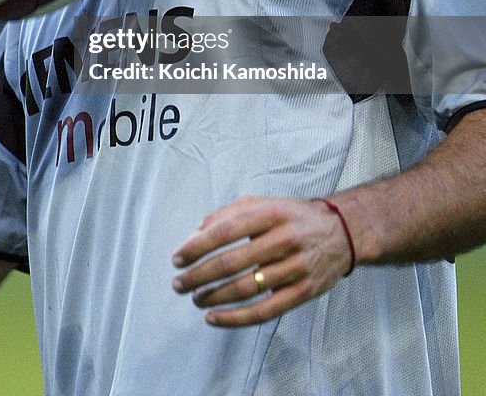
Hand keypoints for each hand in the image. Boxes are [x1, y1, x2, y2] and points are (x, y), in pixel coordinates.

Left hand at [171, 195, 353, 326]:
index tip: (178, 258)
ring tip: (195, 298)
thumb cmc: (294, 216)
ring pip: (246, 288)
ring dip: (213, 296)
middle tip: (179, 283)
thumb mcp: (265, 203)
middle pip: (233, 261)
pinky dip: (235, 318)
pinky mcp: (303, 293)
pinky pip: (265, 311)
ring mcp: (296, 268)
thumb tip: (196, 232)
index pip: (227, 230)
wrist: (343, 233)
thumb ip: (229, 213)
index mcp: (271, 213)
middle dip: (199, 274)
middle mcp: (285, 239)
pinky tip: (214, 318)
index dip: (198, 246)